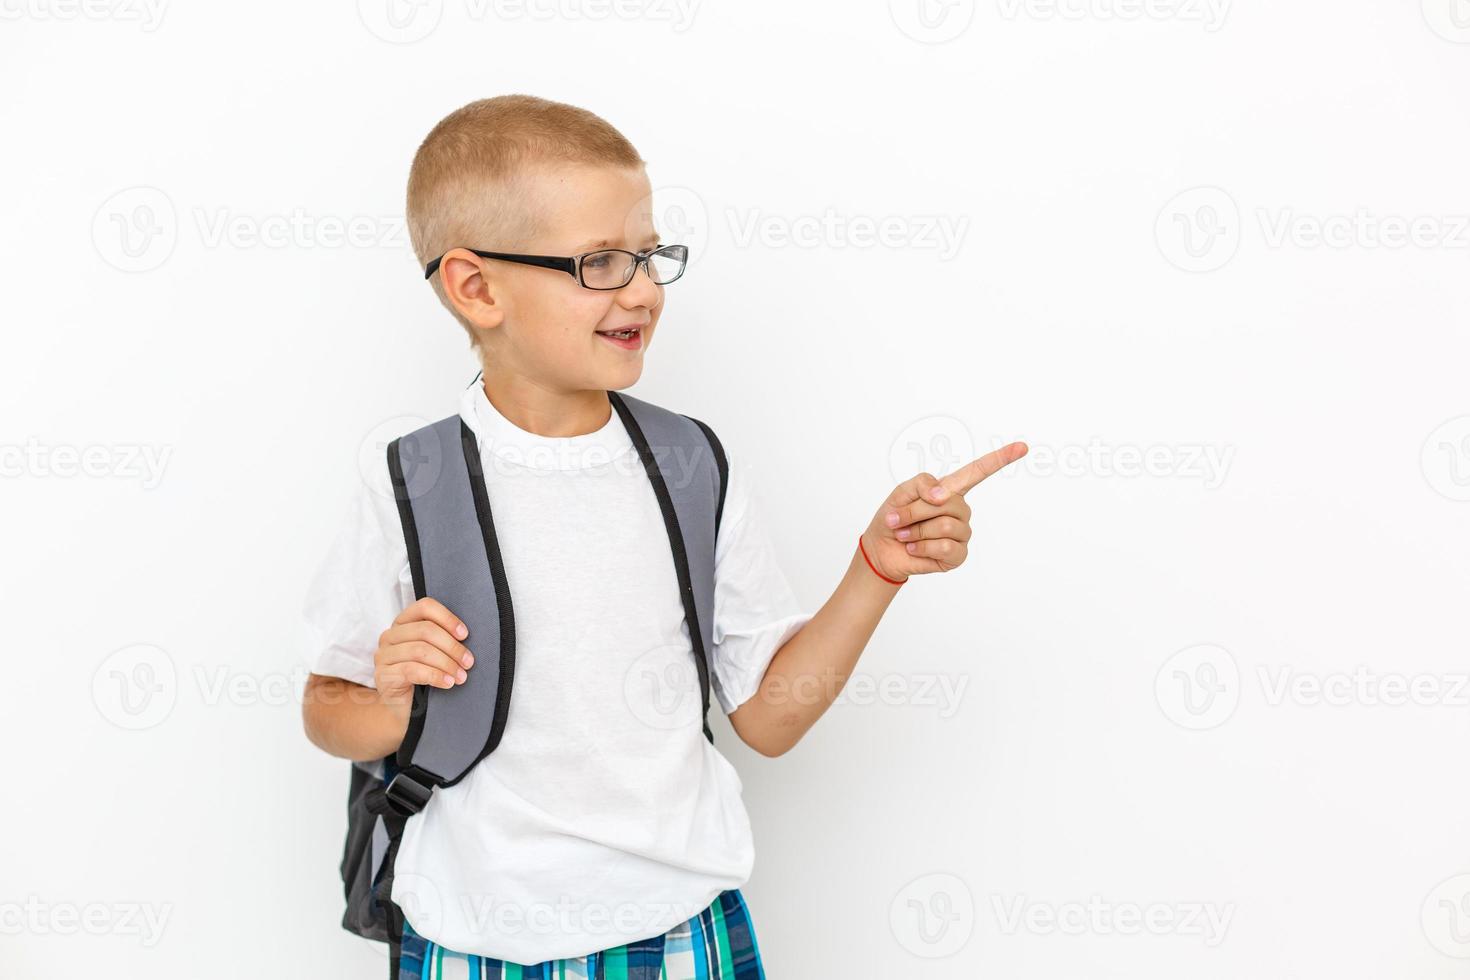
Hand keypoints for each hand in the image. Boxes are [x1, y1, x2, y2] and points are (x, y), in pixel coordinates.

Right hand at [373, 596, 473, 706]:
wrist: (402, 707)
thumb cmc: (423, 676)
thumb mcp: (434, 653)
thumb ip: (443, 640)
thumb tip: (467, 637)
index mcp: (403, 623)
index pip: (425, 607)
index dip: (447, 618)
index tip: (465, 635)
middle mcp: (390, 635)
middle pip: (425, 630)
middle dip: (452, 647)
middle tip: (468, 662)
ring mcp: (383, 655)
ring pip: (420, 651)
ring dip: (446, 663)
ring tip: (461, 676)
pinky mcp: (383, 675)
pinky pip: (412, 671)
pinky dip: (435, 676)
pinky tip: (448, 683)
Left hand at [861, 442, 1028, 582]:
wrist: (882, 549)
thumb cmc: (894, 518)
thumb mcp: (902, 491)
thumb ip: (922, 484)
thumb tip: (942, 495)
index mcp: (950, 491)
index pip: (978, 472)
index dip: (1000, 459)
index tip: (1023, 447)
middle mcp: (960, 510)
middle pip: (947, 503)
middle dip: (915, 511)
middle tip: (898, 519)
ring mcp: (962, 533)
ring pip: (946, 526)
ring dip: (917, 531)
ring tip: (905, 535)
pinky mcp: (957, 555)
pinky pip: (946, 547)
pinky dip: (922, 548)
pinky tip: (914, 549)